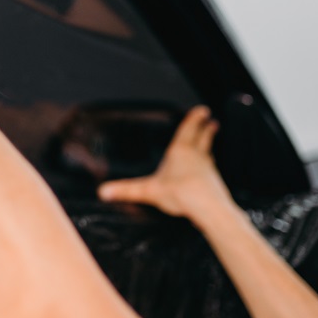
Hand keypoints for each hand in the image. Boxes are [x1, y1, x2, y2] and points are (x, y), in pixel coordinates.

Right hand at [97, 106, 235, 227]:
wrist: (208, 208)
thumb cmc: (179, 194)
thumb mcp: (148, 191)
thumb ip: (126, 190)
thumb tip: (103, 192)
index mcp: (180, 151)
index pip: (188, 130)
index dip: (194, 118)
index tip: (202, 109)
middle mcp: (196, 156)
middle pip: (202, 137)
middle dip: (205, 127)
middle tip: (210, 119)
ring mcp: (207, 168)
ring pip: (208, 150)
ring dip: (210, 142)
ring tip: (211, 137)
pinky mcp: (214, 181)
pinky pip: (211, 167)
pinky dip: (210, 162)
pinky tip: (209, 167)